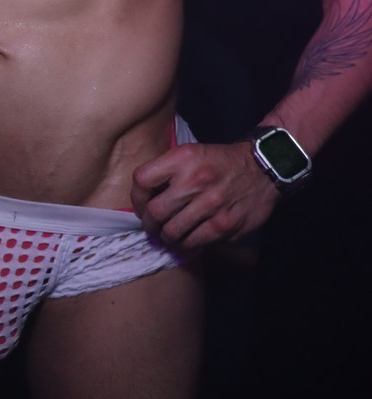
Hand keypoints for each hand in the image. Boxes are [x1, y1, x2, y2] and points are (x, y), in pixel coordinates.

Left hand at [131, 140, 280, 249]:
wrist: (263, 167)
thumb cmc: (220, 161)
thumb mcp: (191, 153)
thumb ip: (167, 171)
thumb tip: (144, 199)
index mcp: (183, 158)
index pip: (142, 180)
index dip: (136, 197)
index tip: (141, 205)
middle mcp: (195, 180)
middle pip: (155, 212)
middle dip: (149, 224)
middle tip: (152, 226)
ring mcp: (211, 204)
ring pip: (172, 232)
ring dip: (166, 237)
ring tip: (169, 234)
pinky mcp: (225, 225)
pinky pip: (195, 243)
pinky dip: (186, 245)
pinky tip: (188, 240)